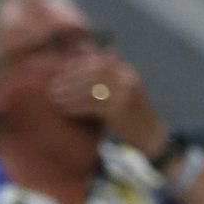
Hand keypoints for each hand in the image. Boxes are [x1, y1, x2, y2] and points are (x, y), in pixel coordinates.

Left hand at [47, 55, 165, 157]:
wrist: (151, 141)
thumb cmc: (130, 122)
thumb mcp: (119, 98)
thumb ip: (103, 85)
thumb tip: (76, 76)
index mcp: (127, 73)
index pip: (99, 62)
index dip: (78, 66)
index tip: (60, 72)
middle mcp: (128, 78)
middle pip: (95, 72)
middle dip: (72, 77)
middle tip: (52, 85)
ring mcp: (126, 93)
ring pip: (93, 87)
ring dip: (71, 91)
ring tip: (54, 97)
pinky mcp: (121, 109)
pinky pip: (94, 104)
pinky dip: (77, 106)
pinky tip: (65, 109)